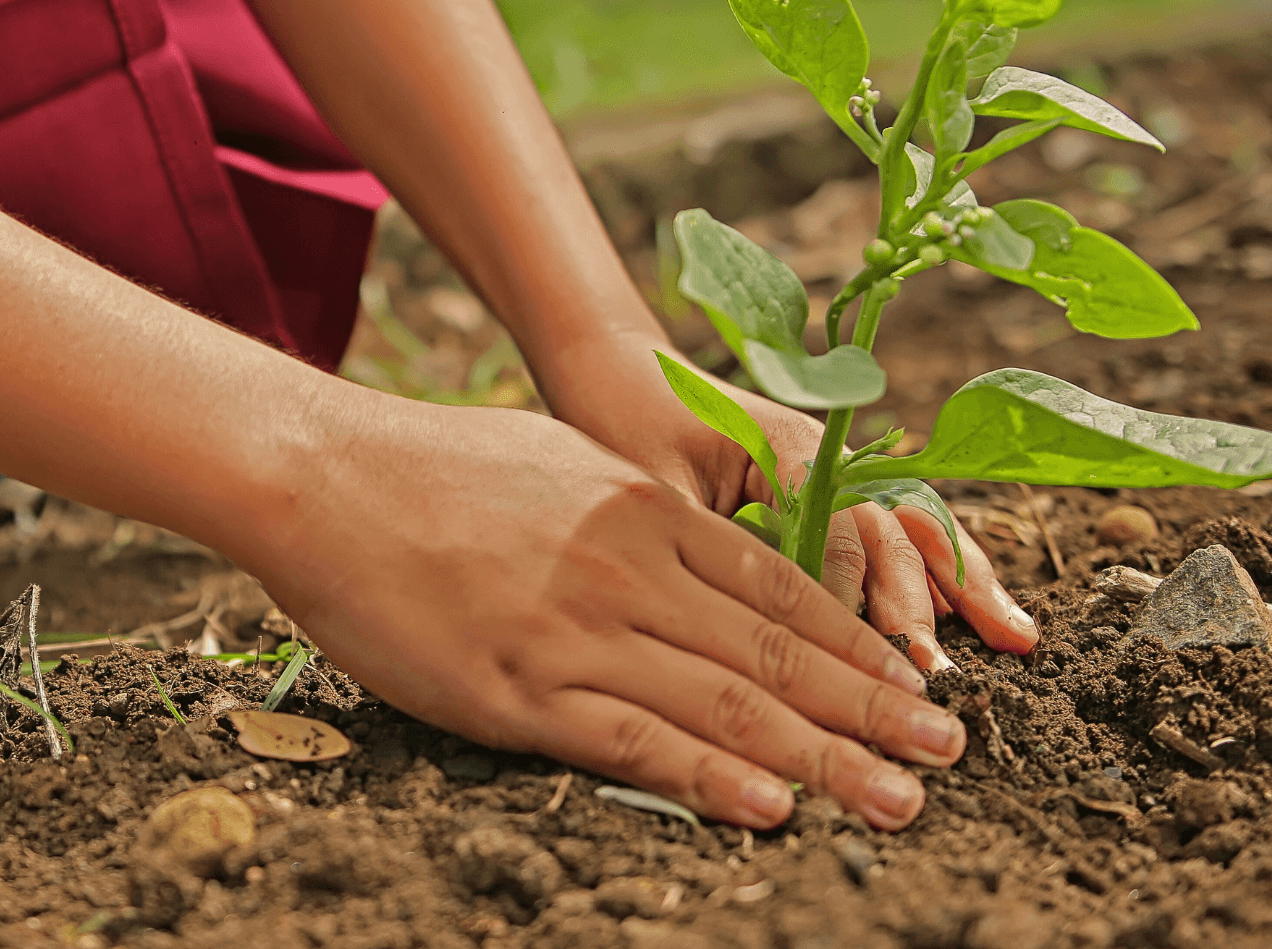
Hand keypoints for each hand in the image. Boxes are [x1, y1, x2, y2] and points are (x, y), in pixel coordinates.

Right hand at [242, 392, 966, 830]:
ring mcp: (576, 632)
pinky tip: (772, 808)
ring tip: (898, 798)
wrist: (323, 476)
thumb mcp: (561, 462)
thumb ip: (636, 513)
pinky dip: (710, 779)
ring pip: (726, 705)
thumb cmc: (433, 466)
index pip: (781, 590)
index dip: (860, 644)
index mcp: (644, 511)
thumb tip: (693, 548)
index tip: (916, 684)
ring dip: (825, 757)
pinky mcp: (518, 689)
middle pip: (778, 654)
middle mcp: (630, 570)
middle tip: (947, 753)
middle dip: (873, 709)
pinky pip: (633, 743)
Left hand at [535, 336, 1040, 673]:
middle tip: (939, 677)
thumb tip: (747, 626)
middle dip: (922, 606)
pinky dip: (942, 573)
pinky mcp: (832, 490)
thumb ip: (708, 543)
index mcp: (788, 446)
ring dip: (963, 586)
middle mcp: (828, 456)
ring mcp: (838, 471)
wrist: (618, 371)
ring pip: (914, 530)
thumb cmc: (625, 425)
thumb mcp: (654, 488)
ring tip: (1016, 641)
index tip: (865, 665)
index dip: (854, 601)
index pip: (840, 533)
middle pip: (892, 533)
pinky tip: (980, 615)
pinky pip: (897, 532)